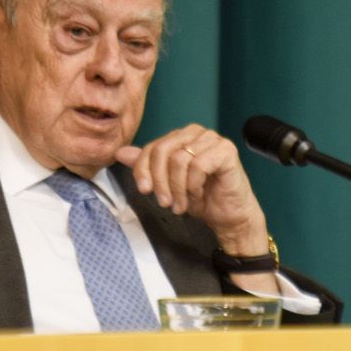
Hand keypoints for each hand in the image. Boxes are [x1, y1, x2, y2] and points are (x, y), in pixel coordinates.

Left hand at [115, 124, 269, 255]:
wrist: (229, 217)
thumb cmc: (202, 198)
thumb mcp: (167, 183)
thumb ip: (147, 167)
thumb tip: (120, 153)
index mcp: (182, 136)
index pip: (152, 147)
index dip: (143, 169)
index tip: (143, 190)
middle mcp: (197, 133)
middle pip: (162, 150)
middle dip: (159, 181)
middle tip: (164, 202)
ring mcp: (213, 139)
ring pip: (178, 159)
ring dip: (177, 188)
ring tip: (182, 204)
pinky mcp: (226, 150)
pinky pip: (197, 165)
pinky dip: (193, 186)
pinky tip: (198, 196)